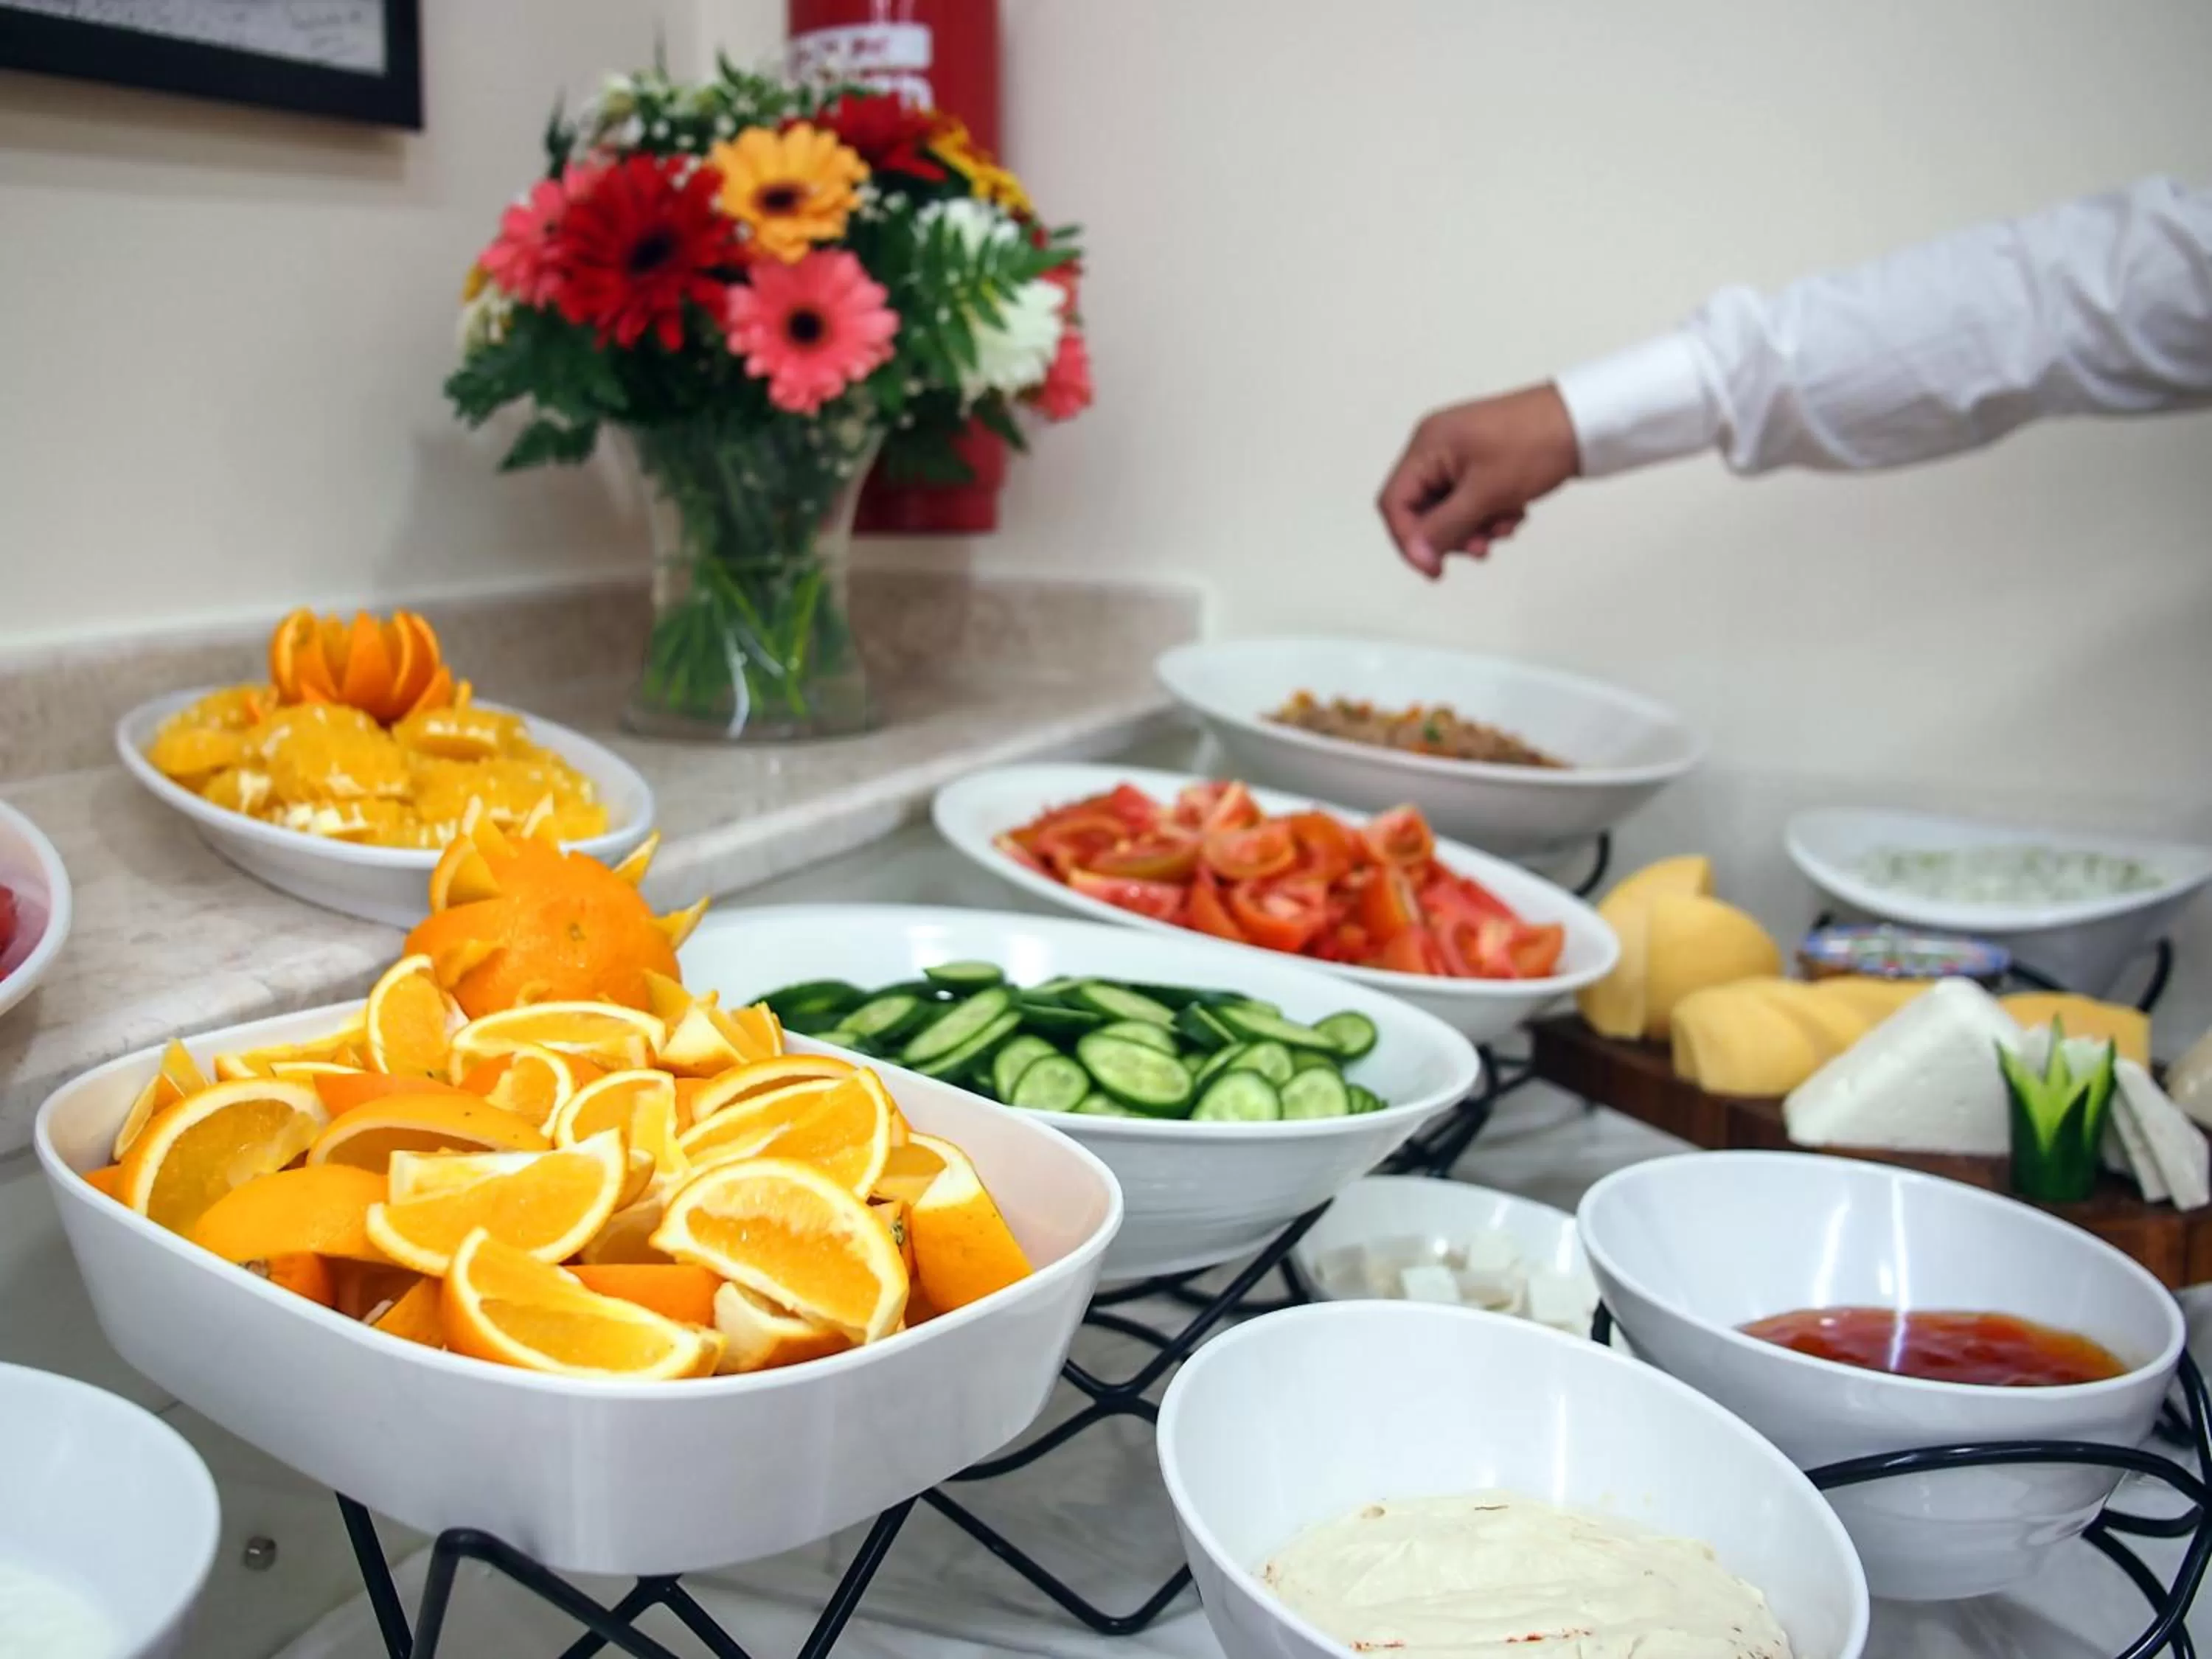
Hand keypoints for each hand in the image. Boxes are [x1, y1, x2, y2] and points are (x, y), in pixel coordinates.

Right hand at [1377, 384, 1580, 577]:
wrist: (1584, 420)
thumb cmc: (1535, 445)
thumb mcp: (1485, 493)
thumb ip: (1445, 527)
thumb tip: (1418, 554)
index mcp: (1427, 446)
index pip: (1395, 502)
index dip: (1409, 541)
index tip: (1435, 569)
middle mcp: (1436, 447)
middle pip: (1421, 509)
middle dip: (1451, 534)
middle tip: (1482, 548)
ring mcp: (1459, 453)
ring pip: (1448, 509)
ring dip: (1474, 527)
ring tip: (1505, 525)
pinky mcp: (1481, 461)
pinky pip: (1469, 499)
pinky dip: (1488, 514)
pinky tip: (1514, 512)